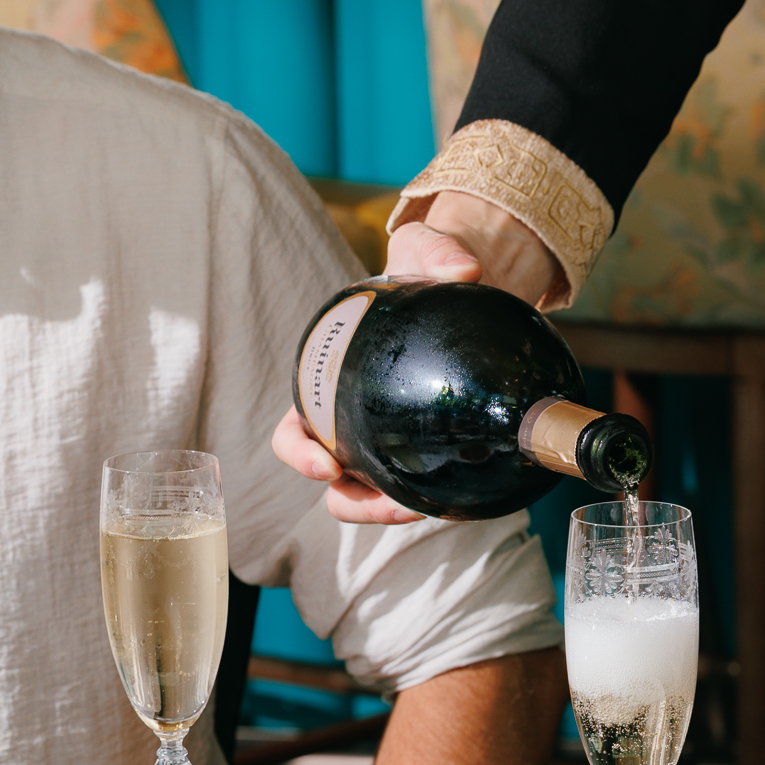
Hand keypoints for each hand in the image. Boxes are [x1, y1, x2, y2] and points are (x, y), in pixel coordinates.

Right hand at [275, 192, 563, 525]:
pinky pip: (421, 488)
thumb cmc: (426, 271)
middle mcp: (350, 422)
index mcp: (327, 384)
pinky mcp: (429, 452)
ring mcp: (388, 442)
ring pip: (374, 498)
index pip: (295, 433)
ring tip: (424, 508)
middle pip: (334, 483)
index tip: (327, 463)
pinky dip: (432, 499)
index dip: (301, 454)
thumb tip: (464, 270)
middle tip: (388, 502)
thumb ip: (436, 252)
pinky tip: (459, 497)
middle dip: (354, 502)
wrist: (469, 288)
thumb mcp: (426, 252)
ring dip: (392, 512)